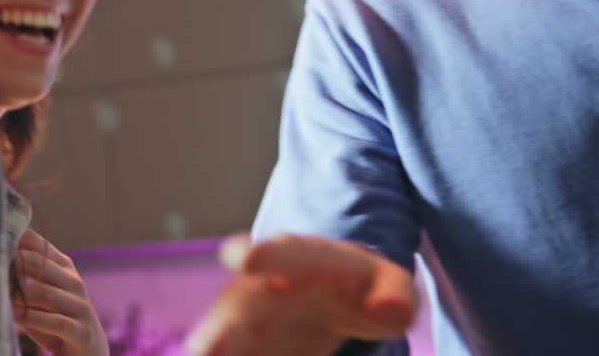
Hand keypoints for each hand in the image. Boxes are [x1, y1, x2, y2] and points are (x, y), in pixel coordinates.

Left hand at [13, 229, 107, 355]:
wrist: (89, 349)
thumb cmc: (57, 317)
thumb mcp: (43, 294)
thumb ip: (26, 278)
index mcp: (64, 268)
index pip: (39, 245)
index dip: (17, 241)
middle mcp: (74, 283)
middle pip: (40, 264)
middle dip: (15, 266)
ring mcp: (80, 307)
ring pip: (45, 293)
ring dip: (20, 296)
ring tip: (4, 299)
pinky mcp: (82, 332)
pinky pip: (56, 322)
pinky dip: (33, 319)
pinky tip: (18, 318)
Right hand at [184, 234, 416, 355]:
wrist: (343, 291)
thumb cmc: (368, 286)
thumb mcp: (393, 286)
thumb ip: (395, 296)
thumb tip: (384, 310)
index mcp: (311, 258)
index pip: (291, 253)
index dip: (269, 255)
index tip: (245, 259)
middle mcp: (273, 280)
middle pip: (246, 296)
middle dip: (226, 319)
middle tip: (202, 345)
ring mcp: (259, 310)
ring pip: (232, 324)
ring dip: (216, 342)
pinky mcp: (255, 336)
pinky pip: (240, 346)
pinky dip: (228, 353)